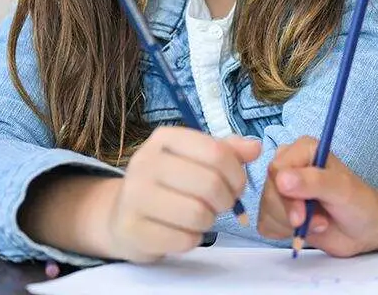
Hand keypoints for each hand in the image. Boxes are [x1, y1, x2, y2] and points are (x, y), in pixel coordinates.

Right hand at [102, 127, 260, 261]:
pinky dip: (192, 239)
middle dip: (226, 199)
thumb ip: (227, 151)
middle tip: (222, 204)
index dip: (237, 173)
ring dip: (209, 220)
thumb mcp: (195, 158)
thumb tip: (255, 147)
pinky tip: (183, 231)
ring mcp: (134, 196)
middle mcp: (145, 162)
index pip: (216, 152)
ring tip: (202, 216)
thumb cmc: (169, 183)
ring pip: (197, 214)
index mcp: (165, 138)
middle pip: (210, 184)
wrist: (123, 215)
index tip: (237, 185)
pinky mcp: (132, 229)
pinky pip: (183, 240)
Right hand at [257, 136, 377, 256]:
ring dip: (291, 225)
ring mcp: (281, 188)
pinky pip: (266, 224)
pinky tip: (304, 230)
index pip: (276, 169)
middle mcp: (289, 165)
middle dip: (291, 213)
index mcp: (303, 149)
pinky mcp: (278, 211)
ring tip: (318, 223)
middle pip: (268, 191)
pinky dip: (284, 233)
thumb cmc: (359, 203)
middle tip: (319, 220)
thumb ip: (314, 181)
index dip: (286, 194)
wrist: (365, 229)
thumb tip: (282, 179)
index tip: (304, 213)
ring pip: (266, 209)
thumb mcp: (341, 190)